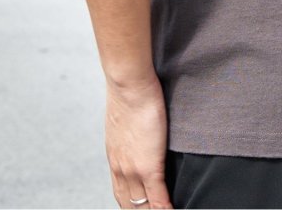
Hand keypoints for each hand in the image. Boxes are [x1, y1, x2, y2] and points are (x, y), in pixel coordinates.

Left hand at [105, 73, 173, 208]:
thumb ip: (134, 131)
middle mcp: (120, 169)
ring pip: (142, 206)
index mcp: (116, 158)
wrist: (129, 83)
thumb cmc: (129, 92)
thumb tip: (144, 129)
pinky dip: (166, 208)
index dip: (133, 205)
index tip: (142, 207)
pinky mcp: (149, 165)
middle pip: (129, 205)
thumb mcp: (126, 118)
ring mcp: (133, 169)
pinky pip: (158, 198)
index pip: (122, 193)